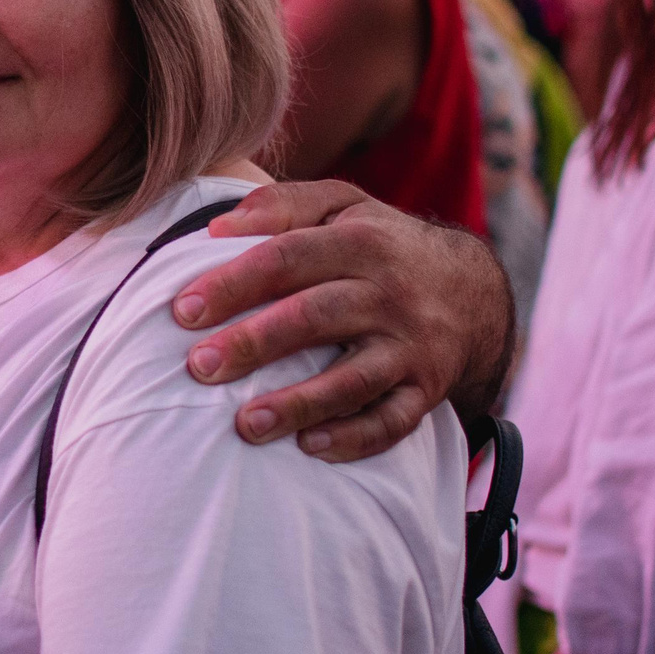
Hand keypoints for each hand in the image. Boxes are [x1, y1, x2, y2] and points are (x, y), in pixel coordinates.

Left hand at [169, 180, 513, 460]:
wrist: (472, 289)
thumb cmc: (381, 244)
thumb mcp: (342, 205)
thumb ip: (282, 205)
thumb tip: (217, 227)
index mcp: (360, 241)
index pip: (287, 258)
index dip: (233, 284)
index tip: (182, 310)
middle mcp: (388, 294)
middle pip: (315, 317)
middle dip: (254, 343)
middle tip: (199, 367)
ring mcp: (410, 346)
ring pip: (353, 378)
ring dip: (299, 403)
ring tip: (246, 424)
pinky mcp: (425, 389)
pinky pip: (394, 422)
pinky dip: (354, 438)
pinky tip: (310, 448)